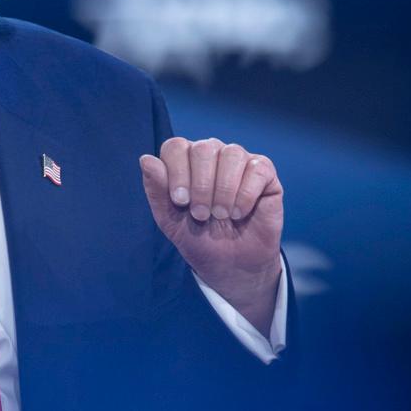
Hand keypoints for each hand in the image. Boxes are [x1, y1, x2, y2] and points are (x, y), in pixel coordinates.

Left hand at [139, 137, 282, 332]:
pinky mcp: (264, 173)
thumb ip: (156, 190)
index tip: (180, 202)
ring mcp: (239, 160)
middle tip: (200, 215)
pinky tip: (239, 213)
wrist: (229, 264)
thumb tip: (145, 159)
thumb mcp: (169, 219)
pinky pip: (257, 169)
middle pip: (203, 148)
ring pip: (231, 153)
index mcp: (185, 161)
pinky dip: (245, 194)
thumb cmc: (198, 238)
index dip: (176, 172)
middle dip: (200, 185)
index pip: (176, 146)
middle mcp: (212, 154)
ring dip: (223, 189)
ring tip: (220, 215)